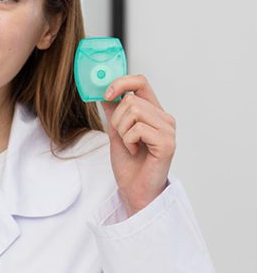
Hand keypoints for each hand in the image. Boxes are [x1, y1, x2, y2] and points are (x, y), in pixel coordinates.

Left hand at [101, 75, 174, 215]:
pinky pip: (137, 129)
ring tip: (130, 145)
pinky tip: (135, 152)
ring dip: (122, 131)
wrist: (134, 190)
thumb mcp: (116, 132)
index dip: (121, 82)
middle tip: (122, 137)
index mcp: (154, 112)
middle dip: (116, 119)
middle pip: (131, 99)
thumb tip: (104, 93)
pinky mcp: (167, 142)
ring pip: (133, 112)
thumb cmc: (129, 164)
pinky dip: (128, 141)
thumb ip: (113, 112)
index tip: (106, 94)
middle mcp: (164, 118)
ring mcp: (168, 130)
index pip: (141, 82)